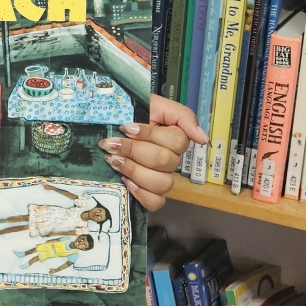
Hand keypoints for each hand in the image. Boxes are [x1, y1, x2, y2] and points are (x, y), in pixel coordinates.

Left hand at [99, 94, 207, 210]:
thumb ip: (182, 116)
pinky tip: (126, 181)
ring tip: (113, 160)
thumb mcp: (154, 103)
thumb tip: (202, 138)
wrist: (103, 121)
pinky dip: (142, 194)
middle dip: (134, 151)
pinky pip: (156, 202)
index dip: (149, 135)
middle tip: (111, 143)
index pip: (176, 142)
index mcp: (173, 138)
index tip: (125, 127)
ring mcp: (158, 177)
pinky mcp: (146, 191)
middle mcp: (169, 160)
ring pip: (162, 184)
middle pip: (165, 162)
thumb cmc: (128, 112)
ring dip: (135, 171)